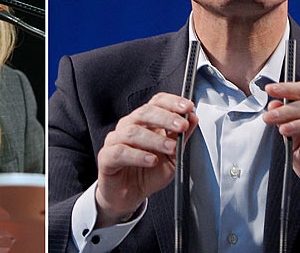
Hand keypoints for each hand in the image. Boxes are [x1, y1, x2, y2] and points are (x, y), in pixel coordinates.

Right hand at [95, 93, 196, 226]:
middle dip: (166, 118)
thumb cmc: (148, 173)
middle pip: (144, 113)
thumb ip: (181, 138)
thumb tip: (193, 118)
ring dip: (155, 139)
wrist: (129, 196)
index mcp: (145, 122)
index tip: (187, 107)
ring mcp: (115, 140)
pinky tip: (151, 160)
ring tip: (171, 147)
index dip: (171, 102)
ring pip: (133, 131)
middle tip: (182, 126)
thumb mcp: (172, 157)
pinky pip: (120, 151)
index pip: (156, 103)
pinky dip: (138, 155)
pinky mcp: (106, 157)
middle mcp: (128, 126)